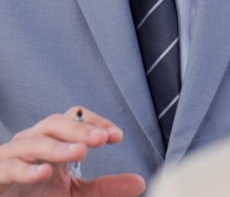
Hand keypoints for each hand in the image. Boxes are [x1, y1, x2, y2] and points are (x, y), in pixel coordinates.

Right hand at [0, 106, 145, 195]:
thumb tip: (140, 182)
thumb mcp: (74, 193)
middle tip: (101, 139)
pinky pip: (10, 166)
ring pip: (35, 141)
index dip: (94, 122)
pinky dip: (27, 168)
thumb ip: (104, 187)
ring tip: (80, 151)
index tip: (116, 136)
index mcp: (52, 139)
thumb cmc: (36, 196)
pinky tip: (44, 172)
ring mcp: (13, 155)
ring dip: (59, 146)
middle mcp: (32, 140)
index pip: (74, 118)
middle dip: (79, 129)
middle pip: (55, 123)